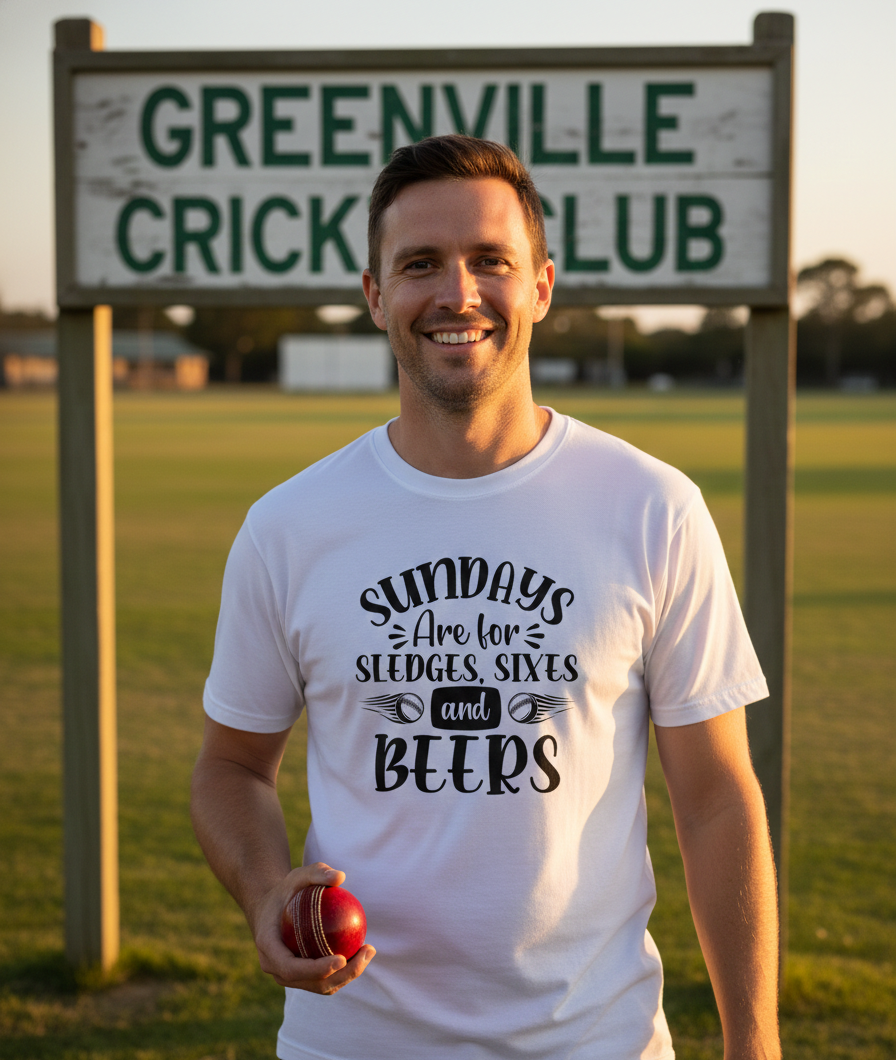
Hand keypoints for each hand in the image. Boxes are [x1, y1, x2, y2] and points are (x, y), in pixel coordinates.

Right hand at [250, 862, 375, 994]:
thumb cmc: (286, 890)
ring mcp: (288, 977)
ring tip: (369, 951)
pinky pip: (325, 980)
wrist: (271, 909)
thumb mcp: (297, 875)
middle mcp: (275, 969)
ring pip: (321, 987)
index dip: (316, 970)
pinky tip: (362, 951)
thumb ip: (317, 872)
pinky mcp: (301, 978)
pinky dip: (345, 971)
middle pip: (311, 983)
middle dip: (342, 975)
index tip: (342, 958)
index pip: (292, 969)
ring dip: (348, 975)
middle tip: (366, 952)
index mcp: (268, 948)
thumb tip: (340, 877)